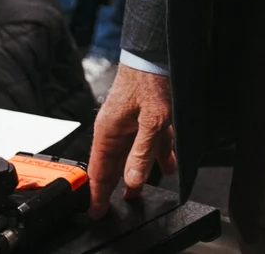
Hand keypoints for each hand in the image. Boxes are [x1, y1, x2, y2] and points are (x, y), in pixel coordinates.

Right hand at [87, 65, 176, 219]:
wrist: (155, 52)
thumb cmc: (147, 80)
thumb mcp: (150, 121)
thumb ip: (142, 152)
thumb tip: (133, 181)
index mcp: (108, 132)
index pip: (98, 171)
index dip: (98, 193)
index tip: (96, 211)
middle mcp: (115, 129)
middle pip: (114, 164)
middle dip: (117, 185)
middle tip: (118, 206)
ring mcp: (128, 122)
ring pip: (133, 153)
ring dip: (139, 171)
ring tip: (139, 192)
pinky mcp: (142, 115)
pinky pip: (148, 139)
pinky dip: (157, 153)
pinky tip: (167, 165)